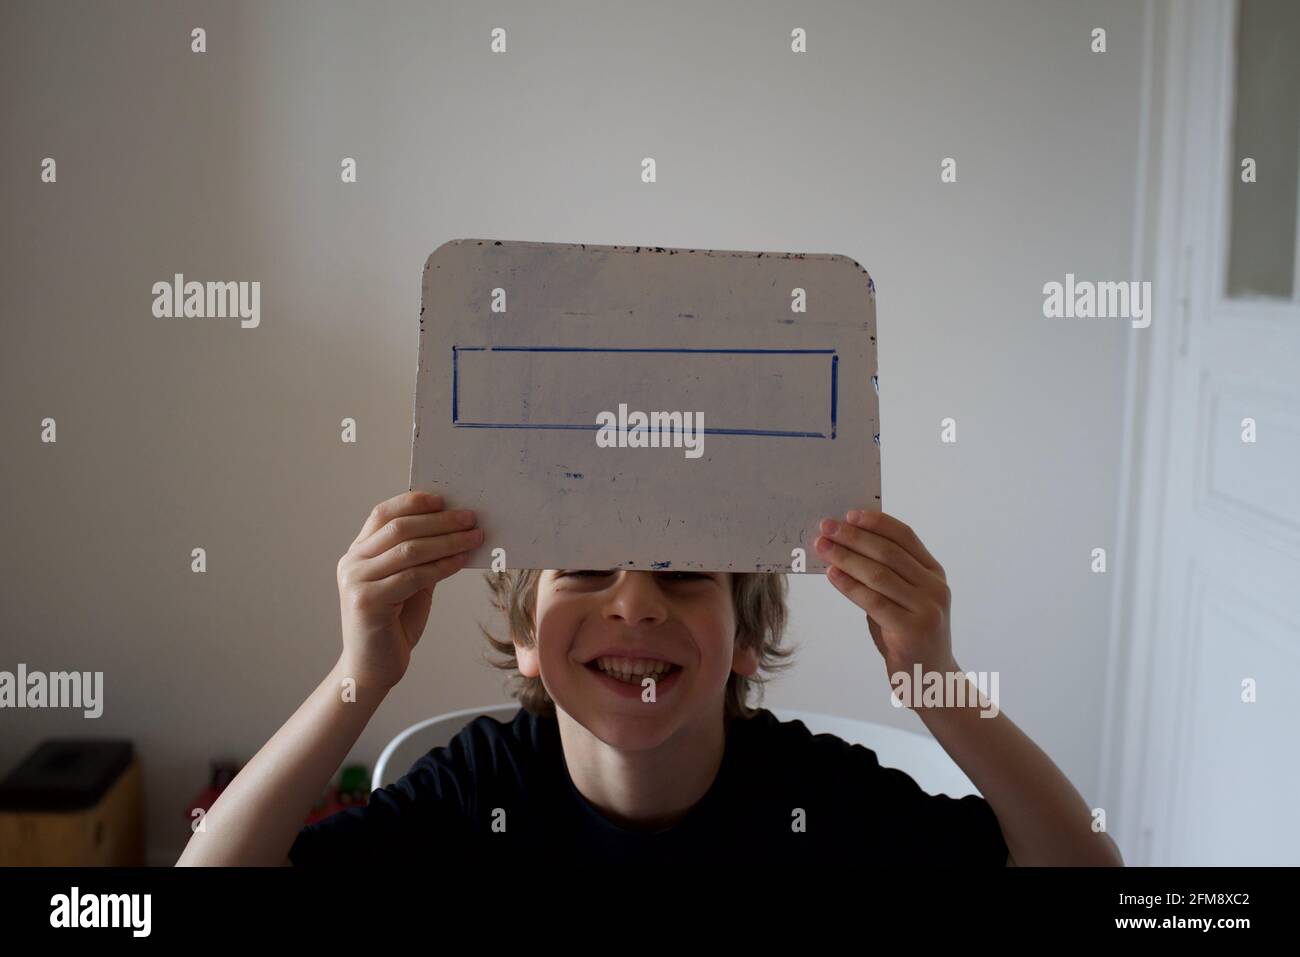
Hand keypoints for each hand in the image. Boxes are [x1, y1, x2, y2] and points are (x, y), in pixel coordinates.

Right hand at [335, 490, 481, 691]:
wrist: (373, 668)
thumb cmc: (394, 624)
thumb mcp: (409, 583)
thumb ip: (421, 557)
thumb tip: (455, 528)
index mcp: (358, 553)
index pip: (382, 514)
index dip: (413, 502)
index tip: (444, 498)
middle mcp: (352, 562)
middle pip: (399, 528)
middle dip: (440, 520)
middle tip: (471, 518)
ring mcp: (356, 581)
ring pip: (408, 550)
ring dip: (447, 540)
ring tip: (474, 537)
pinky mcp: (367, 601)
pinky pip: (413, 576)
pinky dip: (442, 565)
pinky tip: (462, 560)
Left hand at [814, 509, 956, 679]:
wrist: (932, 682)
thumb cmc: (908, 636)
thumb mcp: (904, 600)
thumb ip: (886, 575)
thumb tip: (845, 546)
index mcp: (934, 573)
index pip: (905, 537)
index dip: (877, 522)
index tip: (849, 514)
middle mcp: (935, 587)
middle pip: (889, 552)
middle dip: (853, 537)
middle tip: (825, 527)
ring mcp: (927, 609)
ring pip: (879, 574)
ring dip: (846, 557)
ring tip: (822, 547)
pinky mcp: (912, 630)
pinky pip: (873, 601)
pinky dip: (849, 585)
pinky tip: (832, 575)